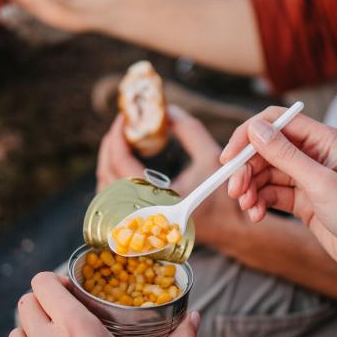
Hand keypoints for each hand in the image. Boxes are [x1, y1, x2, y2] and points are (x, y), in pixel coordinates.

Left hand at [96, 106, 247, 245]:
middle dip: (108, 147)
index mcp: (161, 198)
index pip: (122, 165)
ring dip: (108, 163)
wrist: (231, 227)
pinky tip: (123, 163)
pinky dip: (113, 179)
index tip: (124, 119)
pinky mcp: (142, 224)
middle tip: (120, 127)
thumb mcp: (210, 155)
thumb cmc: (224, 195)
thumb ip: (188, 129)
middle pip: (107, 177)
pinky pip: (114, 202)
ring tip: (120, 142)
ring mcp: (141, 222)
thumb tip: (167, 110)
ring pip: (106, 192)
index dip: (117, 137)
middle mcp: (146, 214)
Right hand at [220, 107, 336, 283]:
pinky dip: (260, 202)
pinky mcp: (304, 202)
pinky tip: (257, 216)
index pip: (275, 122)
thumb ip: (286, 156)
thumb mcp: (321, 184)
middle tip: (234, 191)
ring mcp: (308, 178)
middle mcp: (314, 154)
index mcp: (323, 140)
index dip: (248, 136)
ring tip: (247, 207)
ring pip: (265, 173)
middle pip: (265, 150)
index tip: (229, 159)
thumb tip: (255, 129)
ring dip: (250, 188)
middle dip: (246, 168)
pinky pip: (272, 194)